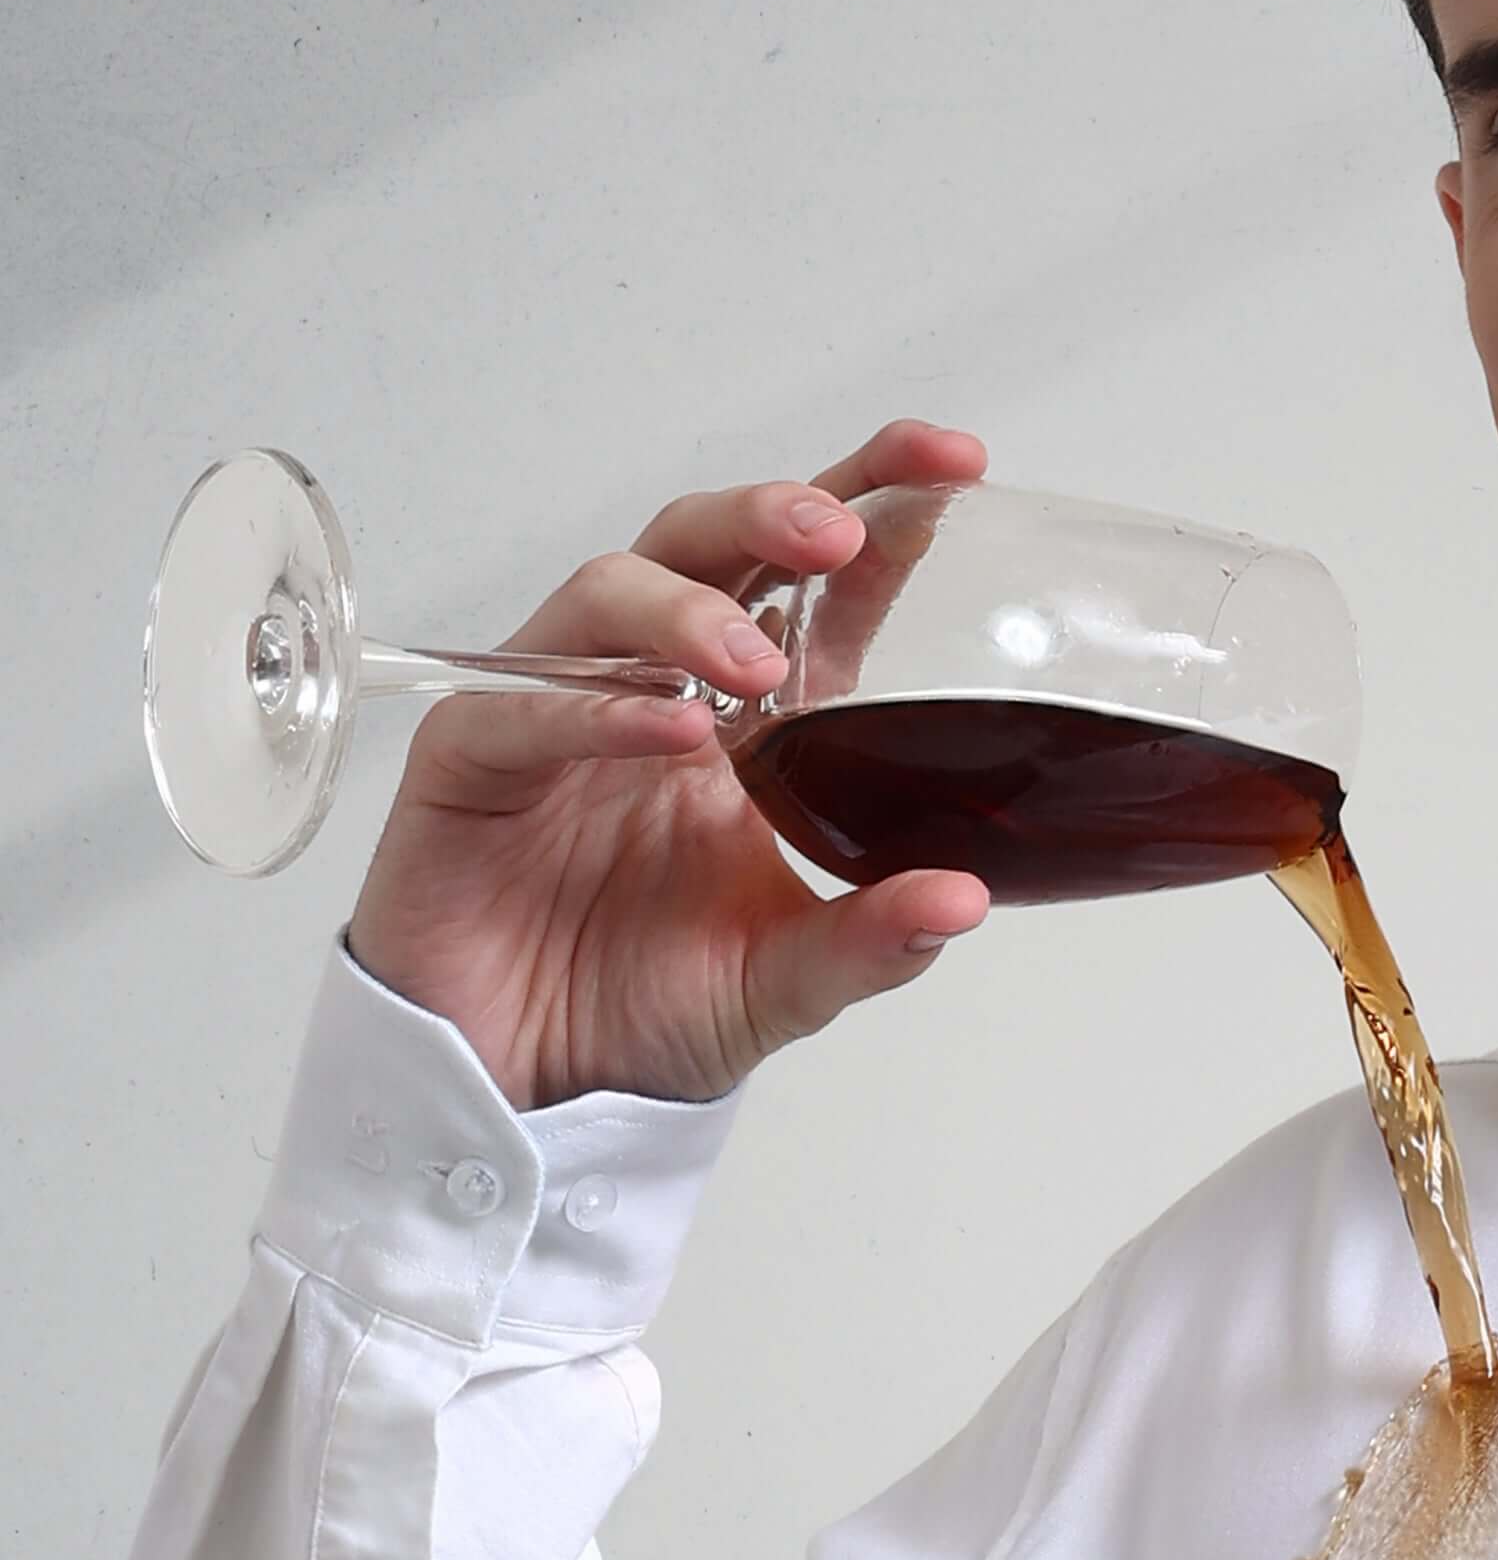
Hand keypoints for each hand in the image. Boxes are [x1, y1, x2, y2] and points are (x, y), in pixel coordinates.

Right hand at [343, 417, 996, 1108]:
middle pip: (701, 547)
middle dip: (768, 514)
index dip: (873, 507)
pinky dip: (591, 707)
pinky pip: (519, 709)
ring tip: (750, 664)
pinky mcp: (469, 767)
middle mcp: (652, 693)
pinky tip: (664, 724)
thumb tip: (966, 899)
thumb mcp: (787, 983)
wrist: (531, 1095)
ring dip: (682, 610)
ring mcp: (555, 717)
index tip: (954, 464)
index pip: (813, 587)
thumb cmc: (645, 1011)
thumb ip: (873, 940)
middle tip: (835, 532)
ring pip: (603, 597)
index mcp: (744, 724)